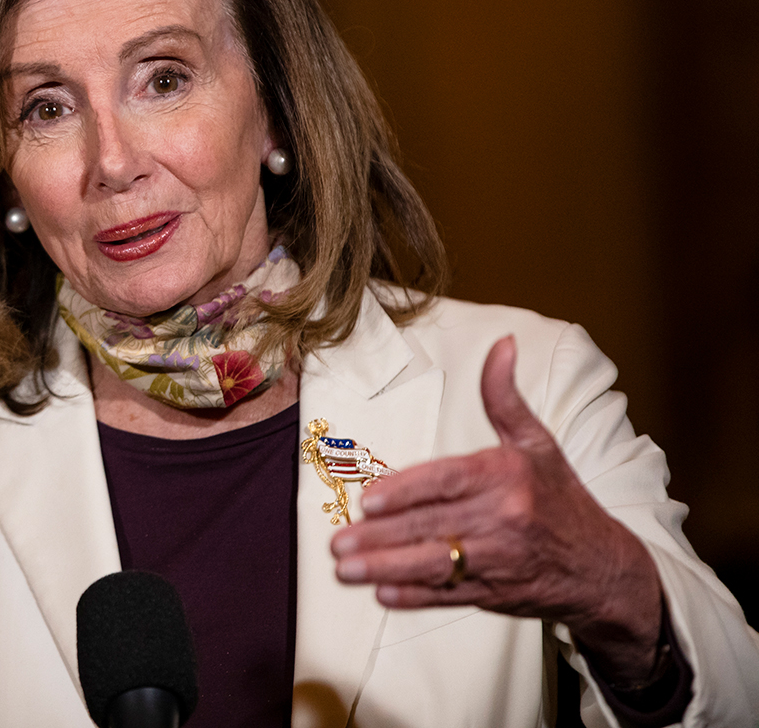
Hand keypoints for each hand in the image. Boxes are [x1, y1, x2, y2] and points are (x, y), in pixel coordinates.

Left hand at [329, 336, 664, 683]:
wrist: (603, 566)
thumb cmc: (560, 497)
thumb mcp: (538, 442)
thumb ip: (504, 397)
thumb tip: (501, 344)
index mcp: (506, 477)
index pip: (447, 482)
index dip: (406, 492)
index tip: (369, 500)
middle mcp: (503, 519)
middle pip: (432, 526)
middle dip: (380, 536)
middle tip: (337, 542)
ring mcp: (499, 560)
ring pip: (435, 565)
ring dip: (386, 568)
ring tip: (345, 569)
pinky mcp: (496, 594)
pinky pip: (449, 596)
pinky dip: (415, 597)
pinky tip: (383, 595)